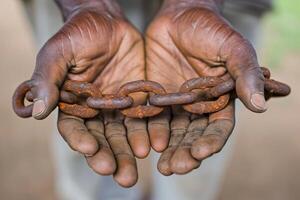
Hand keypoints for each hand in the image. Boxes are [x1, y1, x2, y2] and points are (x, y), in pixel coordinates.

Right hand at [23, 2, 147, 186]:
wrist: (107, 20)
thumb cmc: (78, 33)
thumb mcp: (58, 52)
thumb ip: (47, 80)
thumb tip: (35, 112)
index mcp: (73, 104)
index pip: (74, 128)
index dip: (81, 140)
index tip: (90, 149)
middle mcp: (96, 110)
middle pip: (102, 139)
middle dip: (110, 157)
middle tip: (120, 176)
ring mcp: (119, 106)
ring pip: (124, 134)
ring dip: (130, 152)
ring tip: (136, 170)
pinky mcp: (139, 98)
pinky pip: (146, 117)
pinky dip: (151, 131)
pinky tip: (156, 144)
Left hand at [145, 0, 261, 173]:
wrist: (179, 16)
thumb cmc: (210, 28)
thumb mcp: (232, 47)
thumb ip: (245, 73)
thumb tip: (261, 106)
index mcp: (220, 99)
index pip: (218, 127)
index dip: (211, 141)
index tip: (201, 152)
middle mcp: (198, 106)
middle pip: (193, 136)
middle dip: (186, 153)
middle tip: (175, 167)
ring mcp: (176, 104)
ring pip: (172, 133)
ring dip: (167, 150)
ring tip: (162, 166)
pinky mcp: (156, 97)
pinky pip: (151, 118)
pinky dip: (148, 132)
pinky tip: (143, 144)